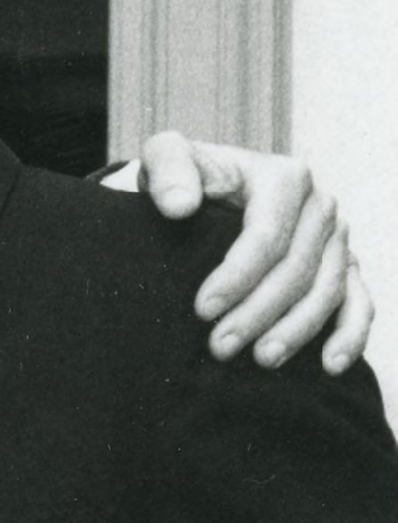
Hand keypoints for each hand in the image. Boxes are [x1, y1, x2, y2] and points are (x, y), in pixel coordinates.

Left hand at [137, 132, 372, 374]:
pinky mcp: (345, 265)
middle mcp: (320, 205)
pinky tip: (330, 366)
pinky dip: (350, 335)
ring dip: (296, 331)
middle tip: (219, 346)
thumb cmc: (183, 176)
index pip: (267, 236)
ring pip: (327, 292)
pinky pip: (358, 302)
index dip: (237, 276)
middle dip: (258, 312)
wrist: (202, 188)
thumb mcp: (164, 156)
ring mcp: (338, 237)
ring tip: (260, 359)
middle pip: (298, 269)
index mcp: (285, 177)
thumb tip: (179, 206)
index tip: (202, 309)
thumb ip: (167, 169)